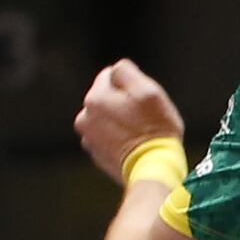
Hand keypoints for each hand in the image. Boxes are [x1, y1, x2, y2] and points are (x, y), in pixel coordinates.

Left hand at [74, 61, 184, 182]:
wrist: (153, 170)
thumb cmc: (155, 129)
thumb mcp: (149, 91)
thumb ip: (127, 72)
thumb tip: (116, 70)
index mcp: (95, 98)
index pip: (111, 75)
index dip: (131, 84)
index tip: (143, 99)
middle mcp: (85, 117)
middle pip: (106, 98)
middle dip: (122, 103)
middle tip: (144, 118)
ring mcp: (89, 138)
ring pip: (106, 118)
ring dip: (119, 121)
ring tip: (139, 134)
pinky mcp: (97, 155)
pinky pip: (108, 138)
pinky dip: (118, 139)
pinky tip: (134, 146)